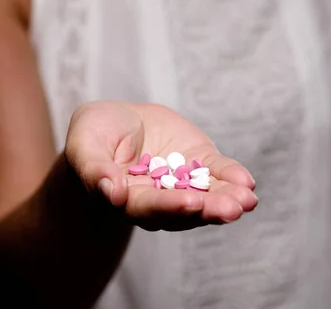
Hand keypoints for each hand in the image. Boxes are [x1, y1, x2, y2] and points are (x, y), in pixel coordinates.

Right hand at [65, 101, 257, 230]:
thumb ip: (93, 168)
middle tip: (232, 209)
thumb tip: (111, 192)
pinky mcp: (198, 162)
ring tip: (246, 200)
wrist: (117, 121)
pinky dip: (232, 177)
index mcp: (126, 198)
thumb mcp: (84, 143)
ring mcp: (181, 181)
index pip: (148, 206)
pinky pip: (216, 173)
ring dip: (227, 199)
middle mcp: (157, 197)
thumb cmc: (93, 133)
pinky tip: (247, 183)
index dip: (169, 205)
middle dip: (208, 209)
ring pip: (206, 195)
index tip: (190, 203)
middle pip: (184, 209)